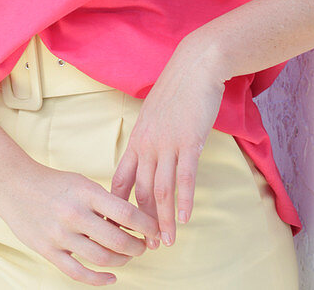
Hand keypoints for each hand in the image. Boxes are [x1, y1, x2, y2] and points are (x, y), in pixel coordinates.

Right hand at [0, 156, 160, 285]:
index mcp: (86, 191)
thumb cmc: (54, 183)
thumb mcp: (81, 183)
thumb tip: (132, 224)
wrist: (14, 184)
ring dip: (122, 261)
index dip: (146, 225)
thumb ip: (103, 202)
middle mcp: (74, 213)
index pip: (126, 212)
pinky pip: (78, 273)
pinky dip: (99, 280)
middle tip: (143, 246)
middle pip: (117, 240)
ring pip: (101, 258)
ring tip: (127, 256)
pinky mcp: (48, 250)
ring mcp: (60, 234)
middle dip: (137, 247)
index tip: (155, 230)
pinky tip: (111, 277)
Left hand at [110, 38, 225, 247]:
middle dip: (143, 222)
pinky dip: (184, 200)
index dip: (118, 206)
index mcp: (138, 139)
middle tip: (146, 246)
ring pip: (162, 190)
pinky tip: (184, 219)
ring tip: (165, 242)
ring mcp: (168, 143)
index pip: (121, 180)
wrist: (194, 66)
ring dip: (163, 220)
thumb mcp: (154, 115)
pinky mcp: (189, 141)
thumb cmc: (177, 91)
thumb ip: (150, 138)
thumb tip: (149, 158)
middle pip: (141, 191)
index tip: (119, 228)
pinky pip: (185, 177)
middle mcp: (148, 144)